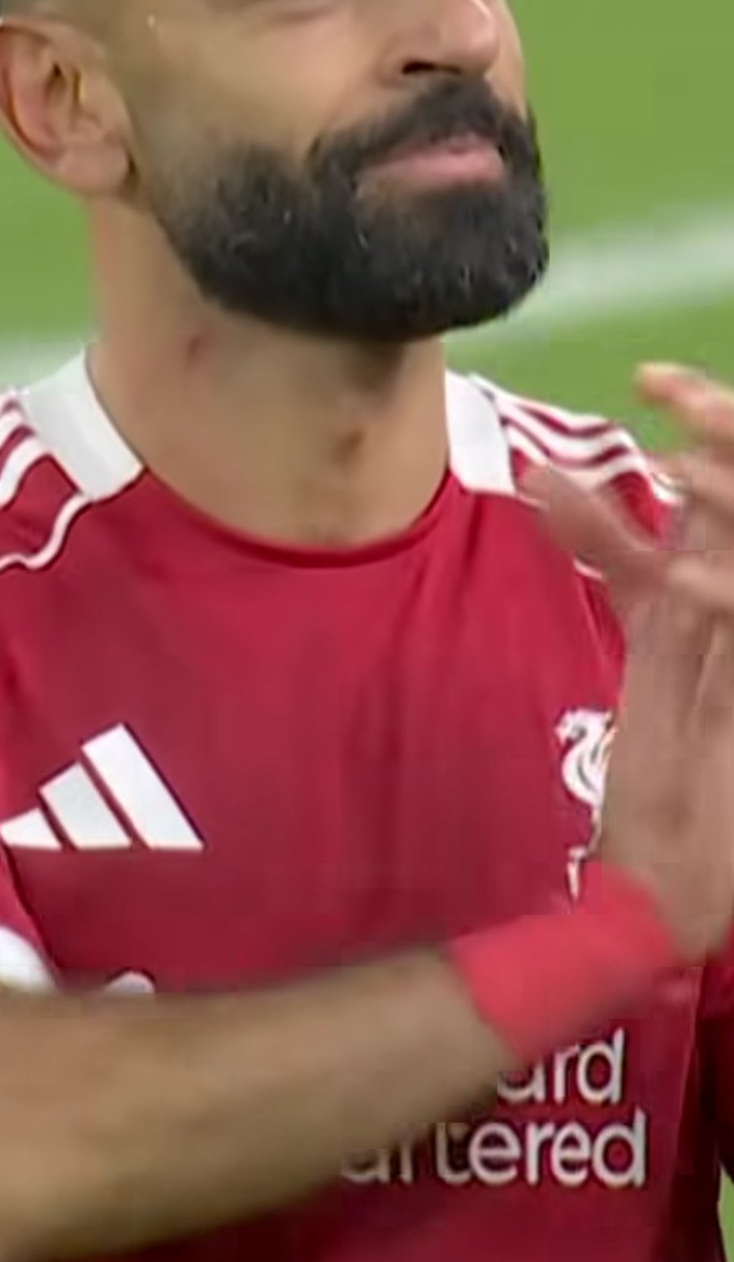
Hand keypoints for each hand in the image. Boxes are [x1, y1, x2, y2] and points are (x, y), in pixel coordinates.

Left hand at [525, 364, 733, 958]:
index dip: (714, 419)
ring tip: (679, 460)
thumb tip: (547, 477)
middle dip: (727, 436)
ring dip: (724, 504)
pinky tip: (681, 570)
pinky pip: (730, 626)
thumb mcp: (648, 635)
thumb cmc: (671, 758)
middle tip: (674, 391)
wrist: (680, 881)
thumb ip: (610, 553)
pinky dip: (707, 592)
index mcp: (726, 592)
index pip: (729, 487)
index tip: (656, 381)